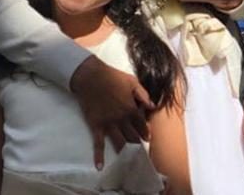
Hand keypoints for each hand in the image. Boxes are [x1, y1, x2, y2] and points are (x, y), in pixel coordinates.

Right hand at [70, 55, 154, 169]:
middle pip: (133, 136)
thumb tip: (153, 107)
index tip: (147, 137)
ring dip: (125, 152)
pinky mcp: (96, 125)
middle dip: (138, 145)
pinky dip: (99, 155)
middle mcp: (122, 119)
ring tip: (129, 161)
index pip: (142, 125)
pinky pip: (98, 143)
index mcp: (131, 108)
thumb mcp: (131, 81)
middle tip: (141, 153)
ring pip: (120, 142)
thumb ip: (143, 95)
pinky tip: (99, 166)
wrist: (90, 76)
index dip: (146, 132)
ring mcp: (109, 124)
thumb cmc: (111, 76)